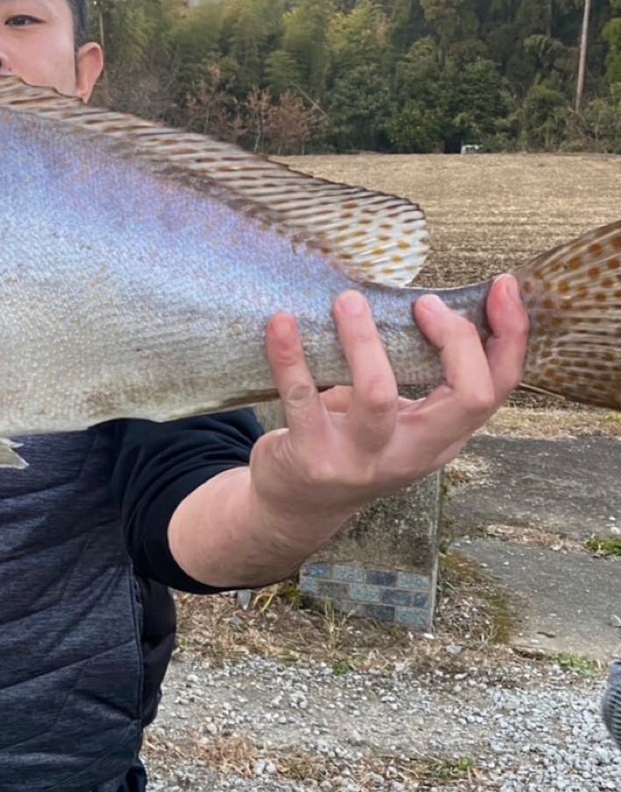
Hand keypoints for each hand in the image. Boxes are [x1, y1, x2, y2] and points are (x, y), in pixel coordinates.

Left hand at [249, 274, 529, 535]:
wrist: (295, 505)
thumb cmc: (349, 442)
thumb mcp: (397, 418)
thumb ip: (418, 373)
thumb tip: (429, 296)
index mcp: (443, 437)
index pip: (497, 388)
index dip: (510, 336)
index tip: (502, 287)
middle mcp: (412, 453)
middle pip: (466, 397)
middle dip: (456, 339)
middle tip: (424, 303)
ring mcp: (362, 459)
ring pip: (377, 394)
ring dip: (363, 340)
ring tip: (348, 301)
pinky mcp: (312, 457)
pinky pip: (302, 398)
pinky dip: (290, 357)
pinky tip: (281, 323)